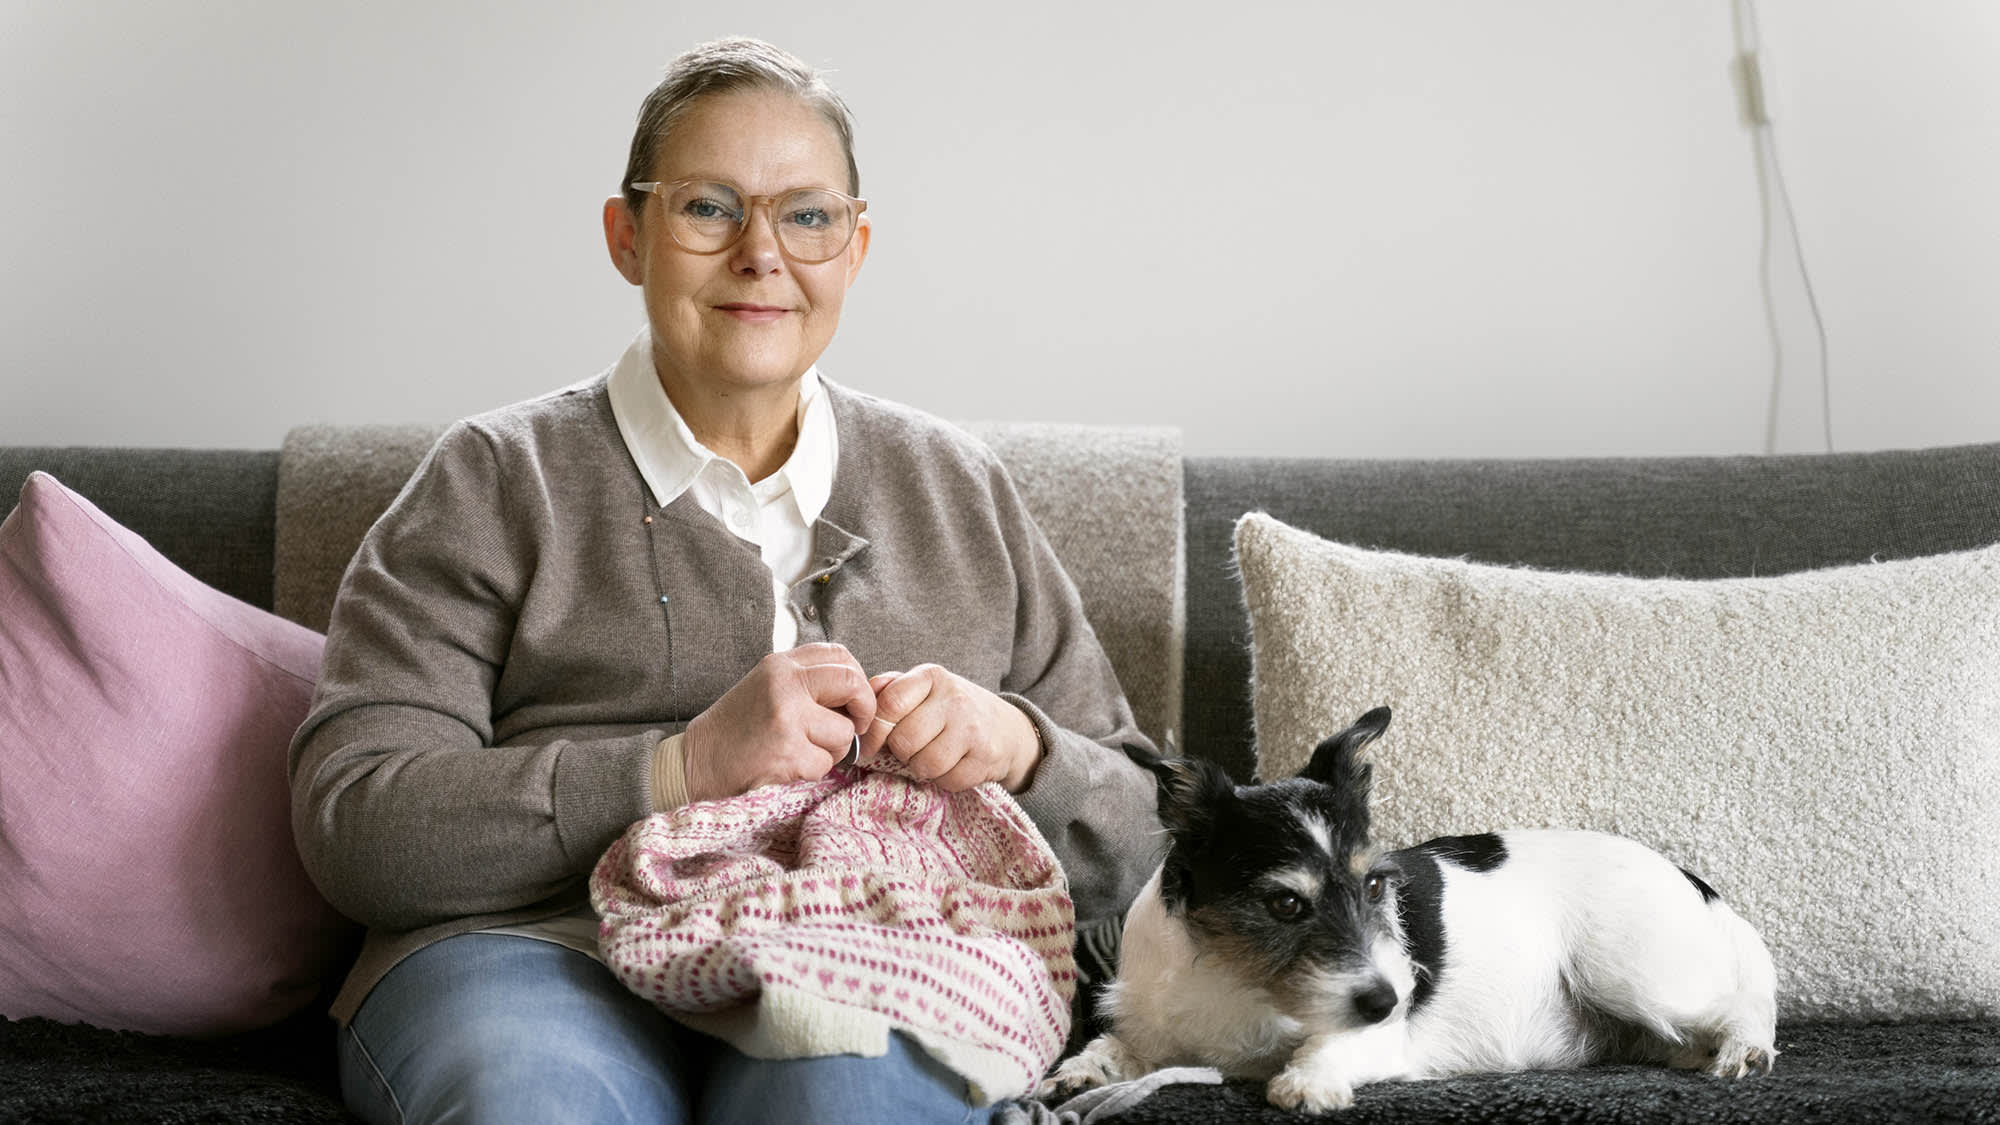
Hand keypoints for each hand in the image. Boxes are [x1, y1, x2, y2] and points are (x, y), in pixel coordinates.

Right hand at [683, 643, 875, 802]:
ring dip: (833, 749)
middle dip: (863, 710)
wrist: (697, 762)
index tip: (853, 700)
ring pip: (844, 732)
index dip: (857, 679)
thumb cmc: (736, 729)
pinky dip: (814, 771)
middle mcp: (784, 685)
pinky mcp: (788, 753)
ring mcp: (787, 718)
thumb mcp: (767, 687)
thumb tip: (857, 692)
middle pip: (852, 683)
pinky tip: (789, 766)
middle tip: (857, 726)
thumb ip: (806, 682)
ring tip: (803, 750)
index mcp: (780, 665)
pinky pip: (826, 764)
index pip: (840, 655)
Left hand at [859, 664, 1041, 792]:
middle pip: (903, 740)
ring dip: (922, 768)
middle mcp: (954, 698)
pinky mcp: (986, 755)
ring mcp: (973, 727)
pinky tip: (953, 765)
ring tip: (932, 756)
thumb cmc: (950, 710)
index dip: (873, 731)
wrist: (1004, 727)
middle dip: (901, 752)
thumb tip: (861, 697)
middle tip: (911, 749)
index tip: (869, 746)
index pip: (889, 704)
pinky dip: (945, 780)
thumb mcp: (922, 689)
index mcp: (931, 677)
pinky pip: (948, 780)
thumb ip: (889, 690)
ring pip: (925, 764)